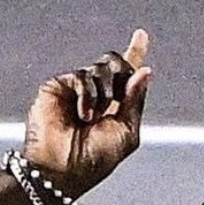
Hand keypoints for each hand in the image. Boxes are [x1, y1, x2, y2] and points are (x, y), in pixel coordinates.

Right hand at [23, 30, 150, 197]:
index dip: (134, 54)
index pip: (126, 76)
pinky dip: (87, 94)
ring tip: (91, 119)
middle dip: (122, 76)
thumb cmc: (95, 160)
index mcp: (114, 107)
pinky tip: (83, 115)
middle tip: (114, 101)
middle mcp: (95, 95)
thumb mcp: (125, 133)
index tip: (141, 35)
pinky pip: (82, 75)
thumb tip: (146, 70)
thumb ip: (135, 101)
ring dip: (103, 94)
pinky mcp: (58, 86)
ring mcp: (75, 90)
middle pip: (115, 64)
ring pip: (101, 68)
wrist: (63, 169)